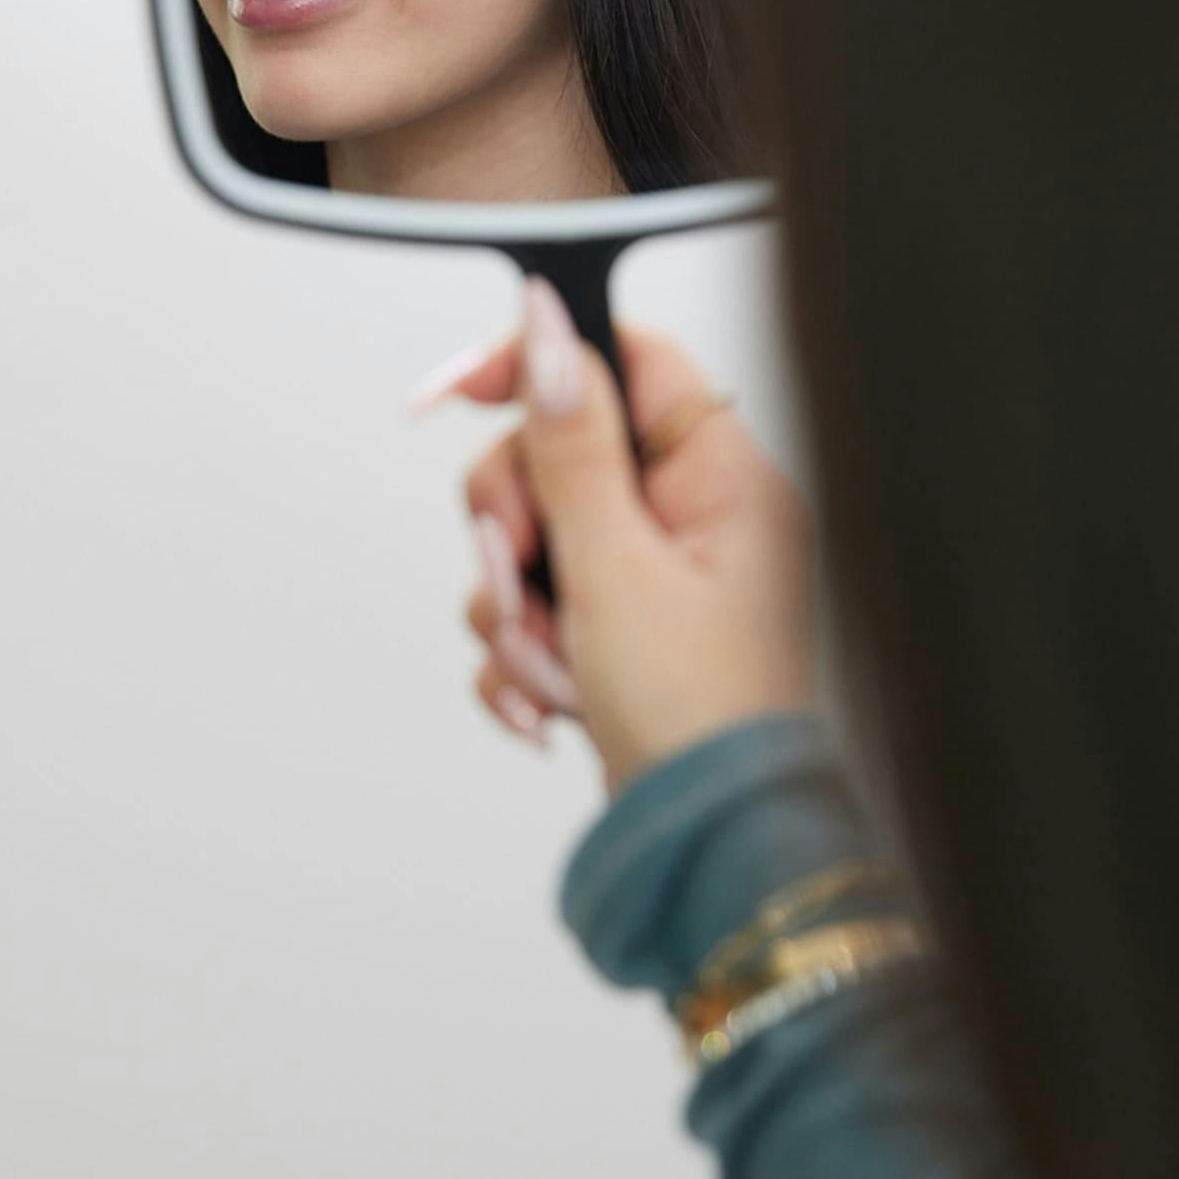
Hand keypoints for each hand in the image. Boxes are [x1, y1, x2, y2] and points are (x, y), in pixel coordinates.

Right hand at [426, 278, 816, 793]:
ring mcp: (655, 576)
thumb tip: (546, 327)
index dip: (537, 364)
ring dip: (515, 608)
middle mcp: (694, 516)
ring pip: (534, 539)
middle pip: (556, 453)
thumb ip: (570, 441)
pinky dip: (525, 657)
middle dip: (515, 526)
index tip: (457, 395)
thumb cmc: (696, 713)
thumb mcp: (614, 561)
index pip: (623, 361)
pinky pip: (536, 609)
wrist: (704, 852)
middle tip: (523, 575)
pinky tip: (548, 707)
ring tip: (554, 670)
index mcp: (720, 477)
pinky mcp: (619, 632)